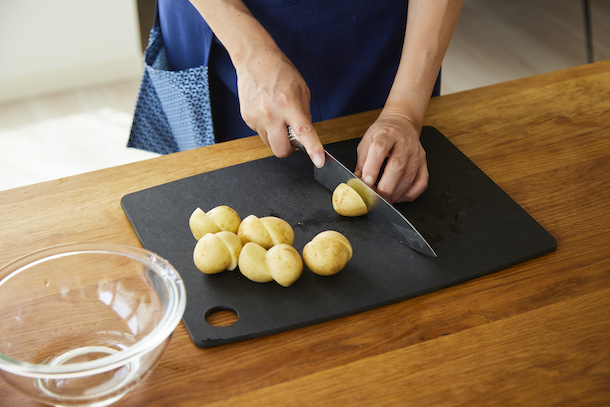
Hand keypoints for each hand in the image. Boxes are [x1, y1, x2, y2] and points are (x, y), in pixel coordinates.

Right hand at [235, 50, 324, 167]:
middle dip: (289, 149)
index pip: (303, 132)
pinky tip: (267, 111)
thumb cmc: (280, 72)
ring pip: (270, 144)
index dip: (312, 149)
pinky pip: (261, 133)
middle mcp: (271, 113)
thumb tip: (306, 135)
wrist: (254, 60)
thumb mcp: (301, 90)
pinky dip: (267, 128)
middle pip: (281, 150)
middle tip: (292, 137)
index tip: (319, 161)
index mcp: (288, 104)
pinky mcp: (247, 119)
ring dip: (278, 137)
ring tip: (278, 118)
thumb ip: (305, 115)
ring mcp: (256, 118)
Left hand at [354, 113, 427, 202]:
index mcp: (387, 134)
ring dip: (396, 192)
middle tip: (376, 198)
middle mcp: (404, 142)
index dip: (372, 167)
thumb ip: (362, 161)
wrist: (402, 123)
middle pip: (398, 165)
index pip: (380, 149)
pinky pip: (421, 181)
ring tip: (385, 200)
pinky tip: (399, 197)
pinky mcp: (423, 163)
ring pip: (410, 176)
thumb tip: (358, 181)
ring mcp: (416, 153)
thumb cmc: (382, 134)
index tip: (366, 182)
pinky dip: (411, 193)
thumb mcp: (367, 141)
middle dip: (386, 186)